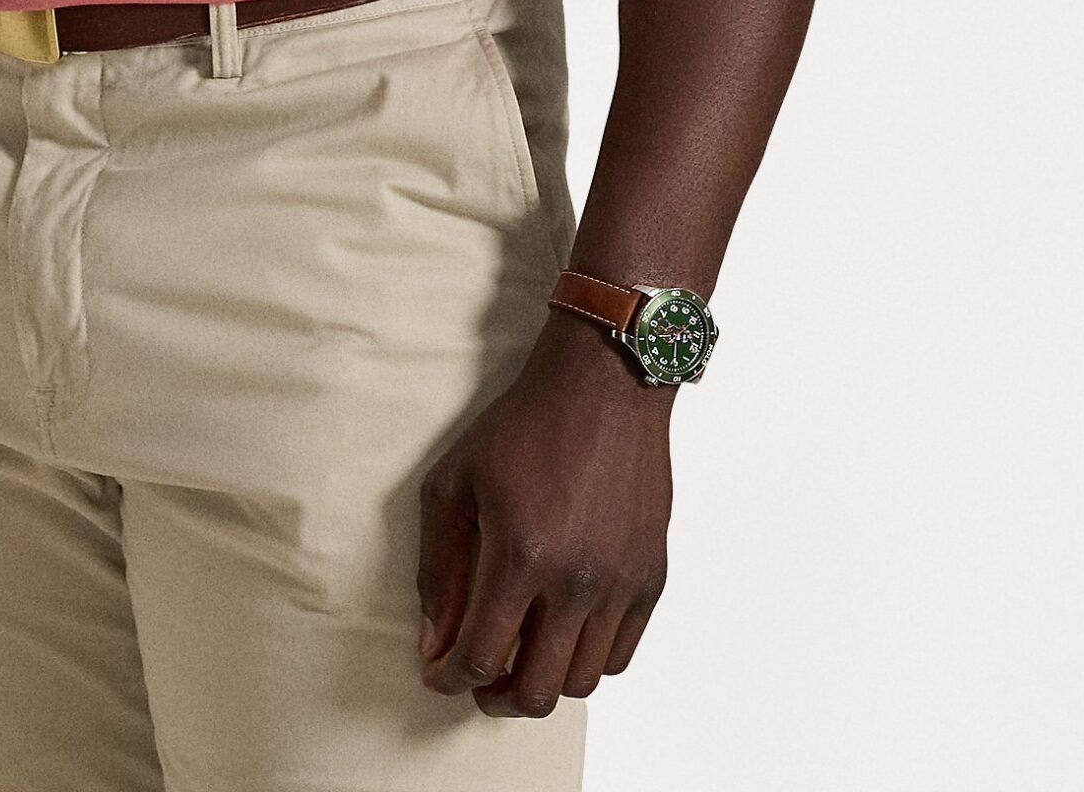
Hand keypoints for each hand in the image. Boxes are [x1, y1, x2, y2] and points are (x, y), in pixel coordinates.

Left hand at [416, 306, 672, 716]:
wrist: (603, 386)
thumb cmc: (523, 425)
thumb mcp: (455, 480)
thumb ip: (439, 566)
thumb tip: (434, 639)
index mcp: (521, 554)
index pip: (481, 657)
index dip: (449, 678)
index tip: (437, 674)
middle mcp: (576, 581)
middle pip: (536, 691)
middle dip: (496, 697)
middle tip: (478, 679)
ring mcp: (620, 584)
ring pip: (581, 682)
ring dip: (542, 680)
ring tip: (520, 654)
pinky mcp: (650, 578)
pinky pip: (619, 655)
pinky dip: (586, 659)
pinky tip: (561, 632)